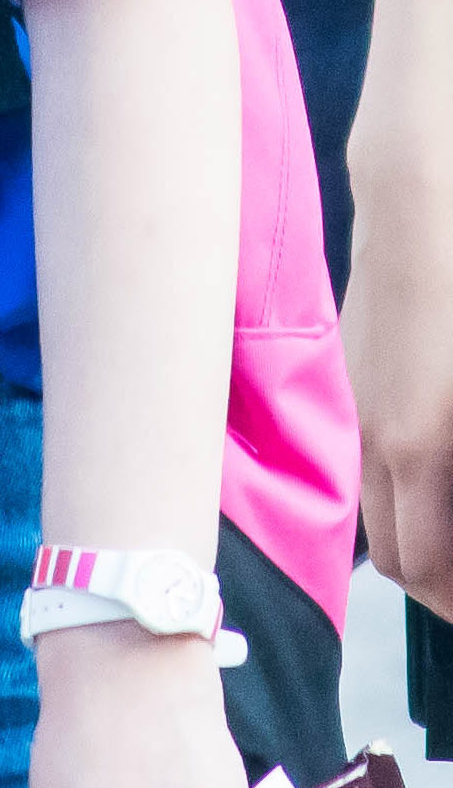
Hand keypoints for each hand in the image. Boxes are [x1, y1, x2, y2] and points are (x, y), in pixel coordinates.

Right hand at [345, 166, 452, 616]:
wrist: (419, 200)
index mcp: (417, 451)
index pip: (426, 574)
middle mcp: (372, 443)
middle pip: (395, 561)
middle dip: (440, 587)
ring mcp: (353, 410)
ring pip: (376, 513)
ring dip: (419, 538)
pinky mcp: (347, 379)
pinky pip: (366, 466)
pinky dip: (401, 493)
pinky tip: (436, 467)